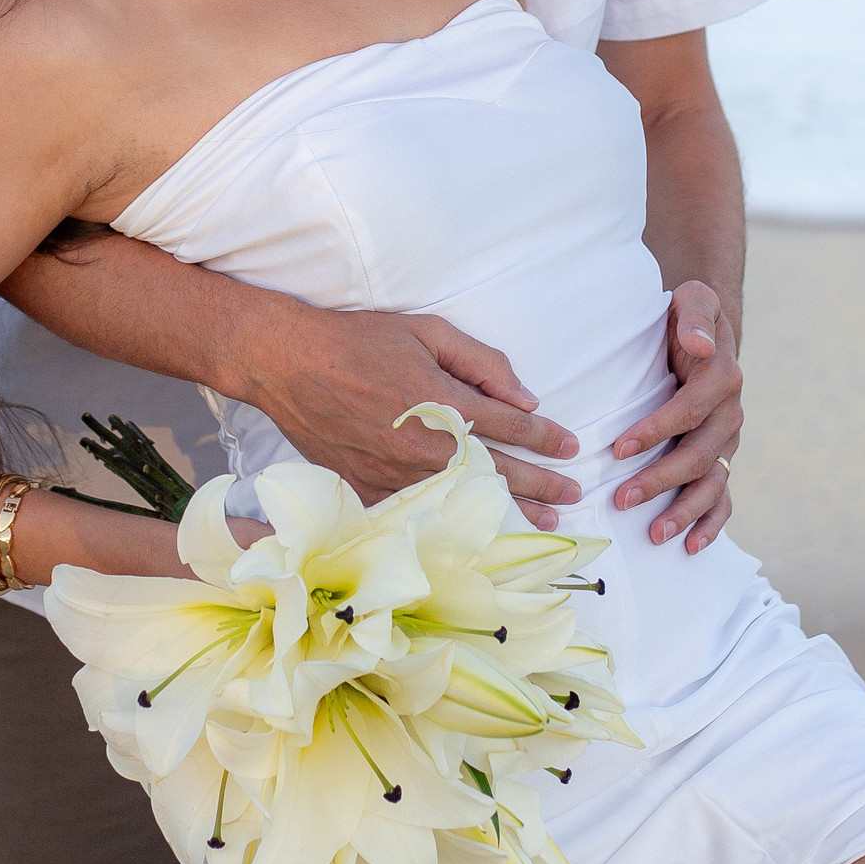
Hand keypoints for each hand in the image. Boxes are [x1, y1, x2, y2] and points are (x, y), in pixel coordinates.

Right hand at [246, 302, 579, 527]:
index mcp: (443, 401)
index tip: (571, 447)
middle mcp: (425, 445)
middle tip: (574, 493)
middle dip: (543, 483)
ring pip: (467, 498)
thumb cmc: (359, 340)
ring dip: (512, 510)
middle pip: (499, 470)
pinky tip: (479, 532)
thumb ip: (481, 363)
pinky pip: (420, 512)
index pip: (511, 426)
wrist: (290, 364)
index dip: (546, 438)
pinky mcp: (369, 489)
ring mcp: (397, 473)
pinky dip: (453, 523)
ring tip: (546, 521)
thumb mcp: (426, 331)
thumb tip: (524, 398)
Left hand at [612, 281, 741, 553]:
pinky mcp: (722, 456)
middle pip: (697, 456)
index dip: (655, 432)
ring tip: (654, 534)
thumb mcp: (692, 300)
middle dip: (660, 480)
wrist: (703, 330)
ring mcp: (728, 440)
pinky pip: (723, 497)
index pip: (687, 412)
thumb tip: (699, 344)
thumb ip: (695, 317)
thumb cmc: (686, 315)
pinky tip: (692, 547)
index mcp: (721, 378)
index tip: (618, 448)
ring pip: (711, 484)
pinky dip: (712, 524)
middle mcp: (730, 414)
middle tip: (621, 498)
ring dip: (684, 511)